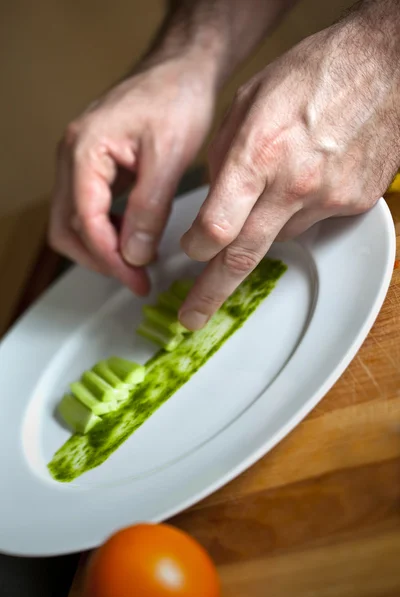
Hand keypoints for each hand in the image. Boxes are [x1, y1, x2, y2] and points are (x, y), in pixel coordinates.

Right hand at [49, 58, 214, 294]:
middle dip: (100, 259)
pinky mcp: (92, 166)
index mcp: (85, 150)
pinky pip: (87, 208)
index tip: (137, 280)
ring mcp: (78, 161)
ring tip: (137, 264)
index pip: (85, 221)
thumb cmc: (176, 100)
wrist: (180, 71)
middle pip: (66, 228)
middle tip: (136, 280)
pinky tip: (133, 239)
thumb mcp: (169, 157)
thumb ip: (149, 209)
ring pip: (73, 221)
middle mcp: (72, 156)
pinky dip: (106, 231)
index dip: (110, 258)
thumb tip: (133, 254)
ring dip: (101, 248)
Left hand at [179, 18, 399, 329]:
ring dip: (262, 230)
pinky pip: (312, 223)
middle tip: (192, 317)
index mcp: (258, 154)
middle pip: (242, 257)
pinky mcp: (354, 203)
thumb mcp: (248, 101)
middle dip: (211, 293)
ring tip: (271, 193)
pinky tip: (302, 183)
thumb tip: (212, 198)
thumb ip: (223, 156)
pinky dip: (297, 213)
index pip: (216, 228)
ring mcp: (328, 197)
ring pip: (279, 238)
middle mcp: (294, 184)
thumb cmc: (314, 71)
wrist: (384, 64)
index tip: (190, 249)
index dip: (195, 247)